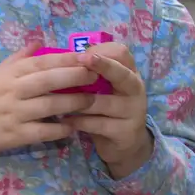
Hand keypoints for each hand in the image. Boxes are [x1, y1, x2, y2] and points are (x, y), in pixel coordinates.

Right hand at [0, 46, 101, 156]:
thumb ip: (19, 58)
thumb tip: (40, 41)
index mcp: (9, 74)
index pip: (42, 62)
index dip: (67, 59)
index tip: (89, 56)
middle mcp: (11, 92)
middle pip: (48, 81)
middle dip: (75, 77)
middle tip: (97, 75)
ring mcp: (12, 114)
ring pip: (49, 107)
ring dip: (73, 104)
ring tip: (92, 101)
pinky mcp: (13, 136)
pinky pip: (42, 132)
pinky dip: (59, 130)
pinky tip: (73, 128)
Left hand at [63, 43, 152, 177]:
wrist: (125, 144)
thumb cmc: (107, 110)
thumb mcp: (103, 88)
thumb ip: (89, 75)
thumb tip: (62, 58)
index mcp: (129, 74)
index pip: (121, 53)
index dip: (101, 51)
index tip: (81, 54)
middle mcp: (135, 90)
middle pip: (122, 74)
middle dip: (102, 65)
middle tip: (82, 59)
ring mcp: (133, 112)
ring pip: (103, 102)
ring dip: (79, 101)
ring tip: (58, 100)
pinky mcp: (125, 132)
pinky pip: (97, 124)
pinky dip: (79, 121)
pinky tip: (66, 120)